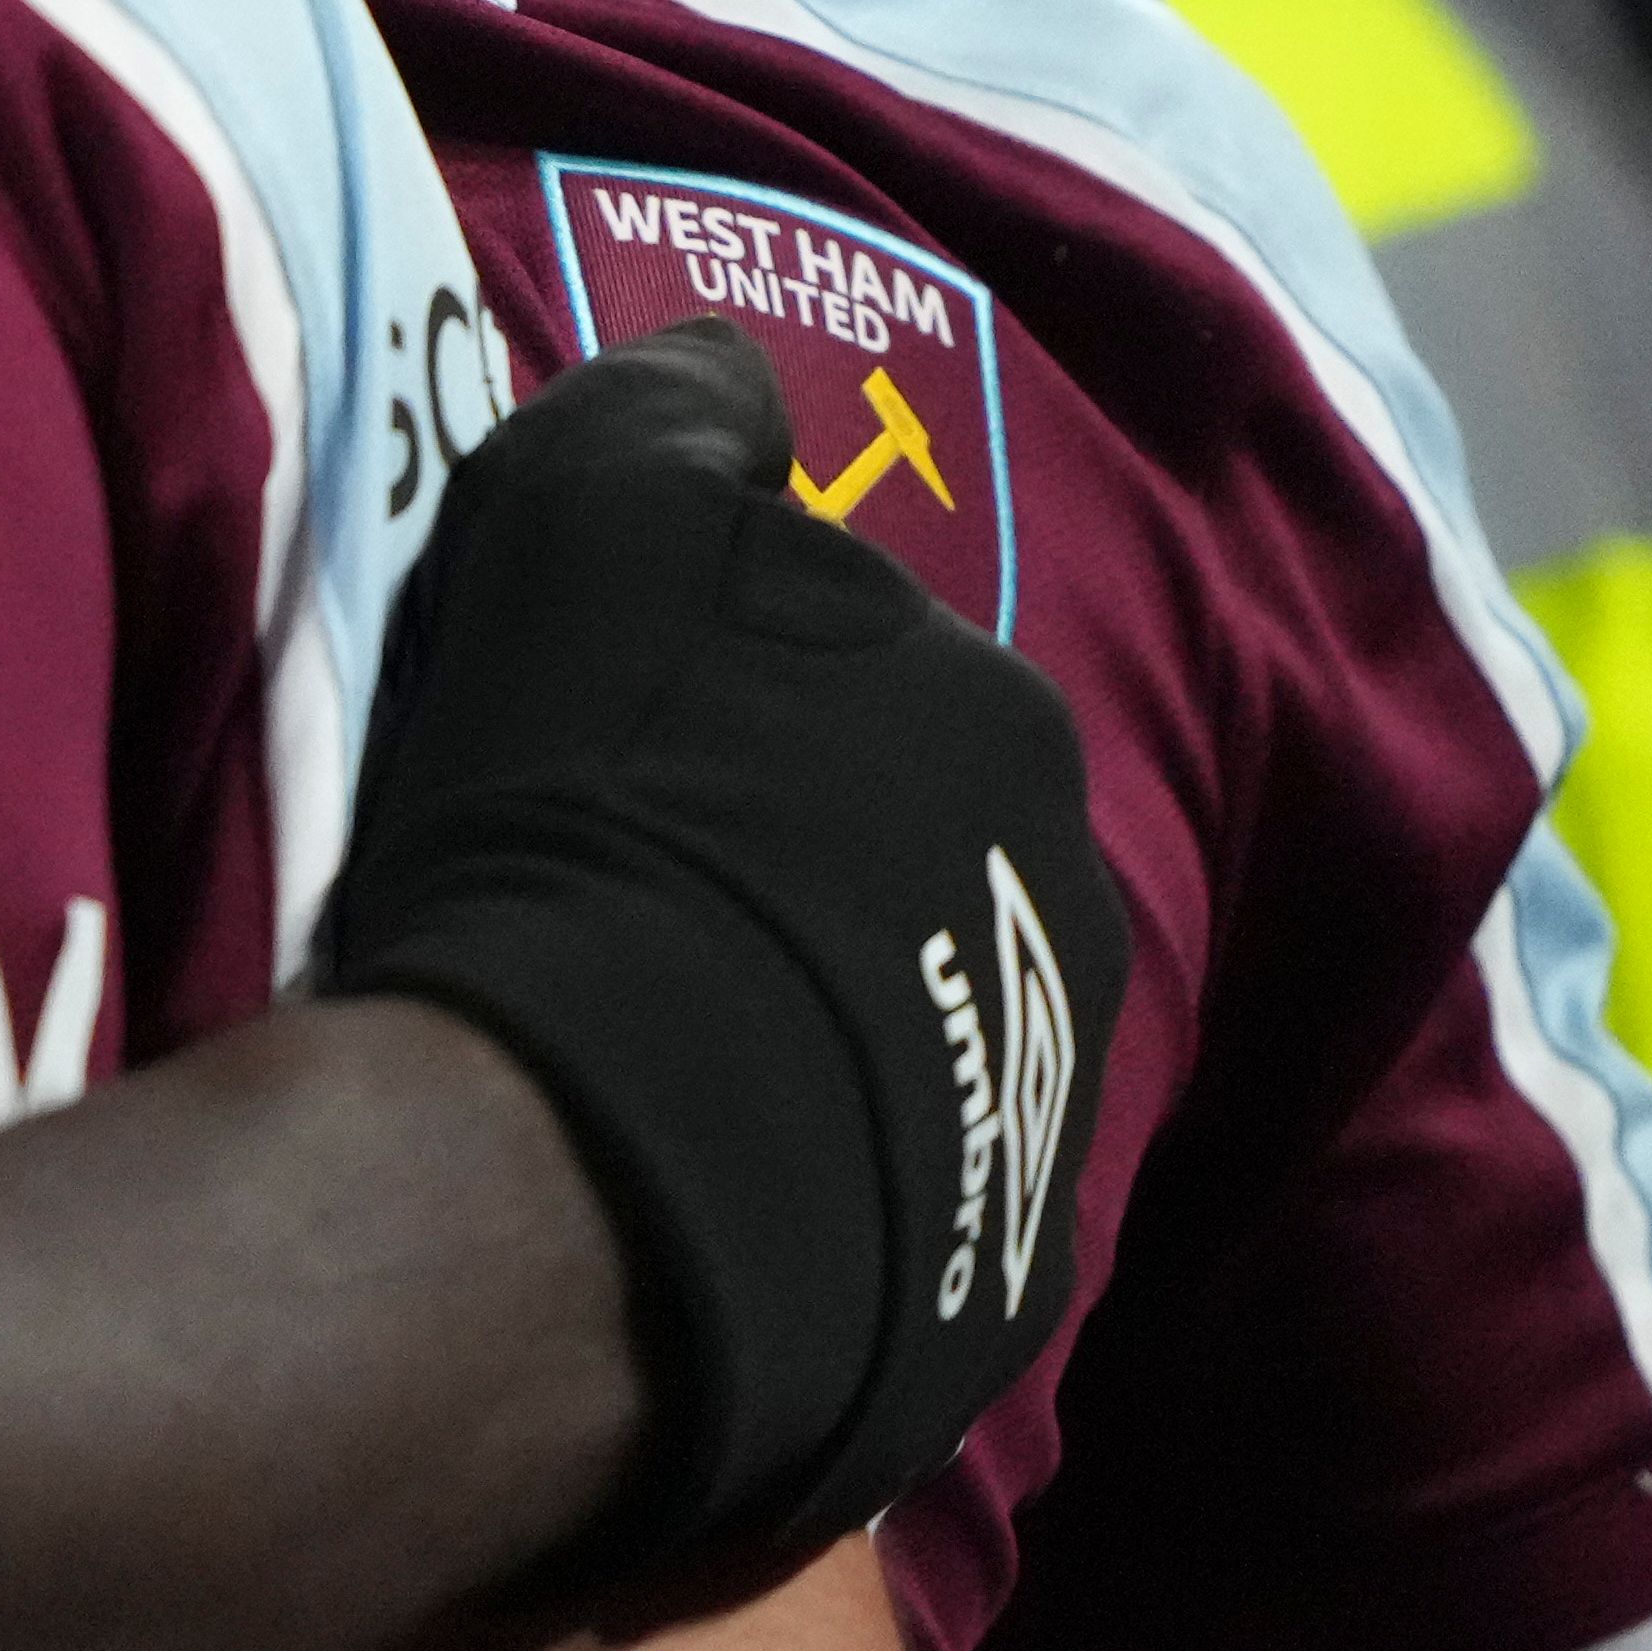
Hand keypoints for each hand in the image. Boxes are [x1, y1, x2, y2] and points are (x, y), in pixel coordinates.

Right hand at [315, 326, 1123, 1580]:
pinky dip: (816, 1164)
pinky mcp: (987, 1283)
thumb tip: (734, 368)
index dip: (741, 687)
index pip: (872, 657)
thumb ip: (675, 409)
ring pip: (924, 1007)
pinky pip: (901, 1183)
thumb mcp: (587, 511)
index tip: (626, 732)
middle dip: (811, 846)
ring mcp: (1040, 1098)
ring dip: (824, 1006)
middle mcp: (1064, 889)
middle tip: (642, 879)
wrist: (590, 1162)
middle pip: (920, 836)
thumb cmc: (589, 799)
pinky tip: (693, 1171)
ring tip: (656, 1042)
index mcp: (995, 710)